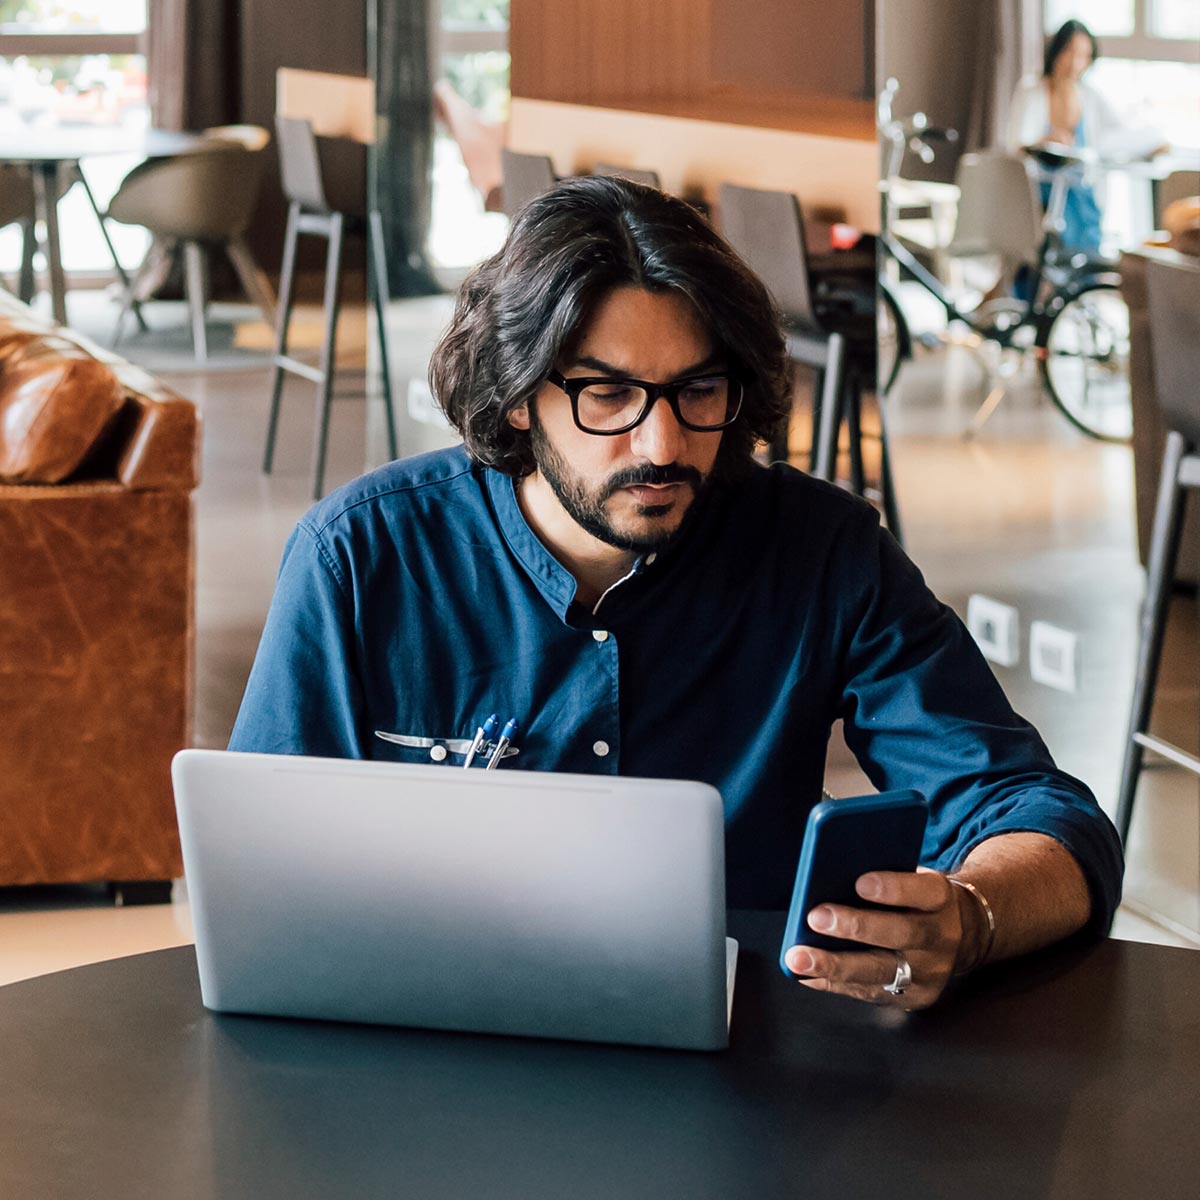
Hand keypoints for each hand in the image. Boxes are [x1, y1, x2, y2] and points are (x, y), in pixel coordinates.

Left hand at [783, 867, 970, 1009]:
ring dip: (835, 965)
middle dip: (855, 926)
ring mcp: (929, 972)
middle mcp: (940, 937)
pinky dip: (833, 984)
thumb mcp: (912, 877)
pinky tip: (806, 975)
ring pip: (881, 971)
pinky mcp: (915, 997)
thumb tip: (828, 872)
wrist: (958, 935)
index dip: (893, 888)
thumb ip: (881, 874)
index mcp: (941, 899)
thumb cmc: (915, 899)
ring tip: (798, 958)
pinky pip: (870, 992)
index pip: (922, 892)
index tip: (860, 882)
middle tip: (816, 917)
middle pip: (901, 933)